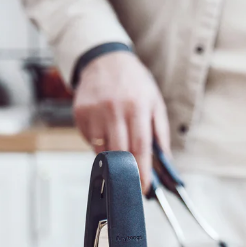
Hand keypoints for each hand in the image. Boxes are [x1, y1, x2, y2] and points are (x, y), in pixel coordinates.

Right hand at [73, 50, 169, 192]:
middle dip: (127, 170)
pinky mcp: (80, 113)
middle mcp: (114, 108)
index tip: (144, 187)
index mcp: (137, 106)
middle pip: (120, 151)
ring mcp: (94, 111)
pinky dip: (98, 143)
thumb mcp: (154, 101)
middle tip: (132, 180)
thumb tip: (165, 159)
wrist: (105, 59)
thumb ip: (160, 131)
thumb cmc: (133, 82)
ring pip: (102, 149)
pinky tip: (105, 130)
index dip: (142, 170)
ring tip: (119, 145)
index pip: (140, 146)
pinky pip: (89, 140)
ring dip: (112, 156)